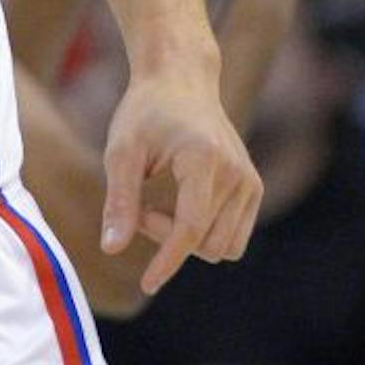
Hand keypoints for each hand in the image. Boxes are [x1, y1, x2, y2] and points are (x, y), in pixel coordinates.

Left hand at [101, 70, 261, 294]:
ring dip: (188, 240)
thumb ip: (119, 201)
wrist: (180, 80)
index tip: (147, 284)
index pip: (190, 229)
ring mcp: (250, 182)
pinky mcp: (253, 188)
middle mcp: (237, 173)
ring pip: (224, 247)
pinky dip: (206, 235)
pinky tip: (180, 206)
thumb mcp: (121, 151)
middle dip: (168, 238)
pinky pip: (234, 237)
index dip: (168, 260)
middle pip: (206, 243)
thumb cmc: (144, 112)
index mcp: (205, 160)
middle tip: (140, 207)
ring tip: (159, 204)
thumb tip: (111, 248)